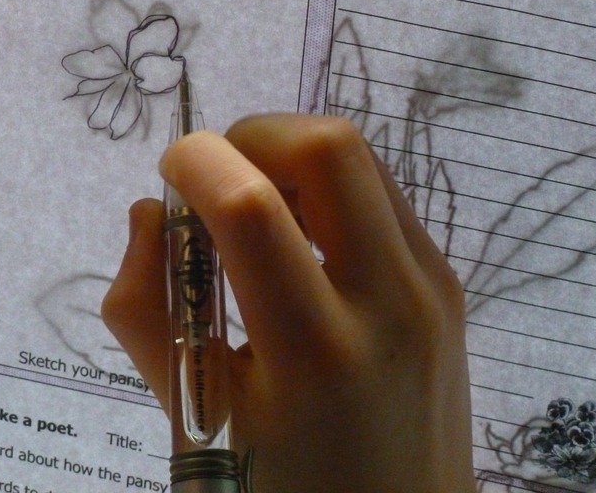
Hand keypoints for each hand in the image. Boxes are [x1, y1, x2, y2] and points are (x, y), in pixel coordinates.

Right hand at [103, 114, 475, 492]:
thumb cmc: (281, 489)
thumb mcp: (194, 417)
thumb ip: (147, 311)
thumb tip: (151, 212)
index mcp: (313, 353)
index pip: (251, 207)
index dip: (194, 163)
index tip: (169, 179)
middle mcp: (389, 303)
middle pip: (329, 147)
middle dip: (252, 137)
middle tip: (216, 186)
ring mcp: (432, 286)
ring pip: (361, 156)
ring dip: (291, 158)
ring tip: (256, 212)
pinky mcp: (447, 282)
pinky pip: (382, 193)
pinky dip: (328, 187)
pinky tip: (303, 242)